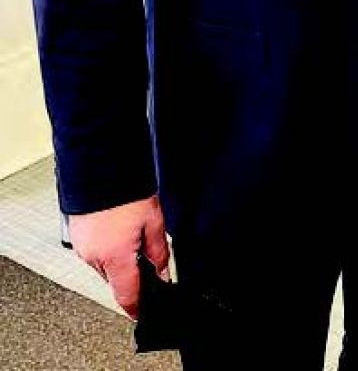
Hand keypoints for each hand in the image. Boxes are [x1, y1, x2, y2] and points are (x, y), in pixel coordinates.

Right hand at [68, 195, 169, 319]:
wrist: (101, 164)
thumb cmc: (127, 189)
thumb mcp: (154, 221)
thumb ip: (159, 252)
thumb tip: (162, 272)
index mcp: (115, 257)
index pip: (127, 296)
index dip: (136, 308)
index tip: (141, 313)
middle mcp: (94, 256)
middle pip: (115, 279)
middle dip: (130, 272)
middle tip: (144, 250)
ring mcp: (82, 246)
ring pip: (103, 264)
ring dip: (117, 257)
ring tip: (130, 229)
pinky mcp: (75, 234)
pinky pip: (93, 250)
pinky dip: (105, 245)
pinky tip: (115, 225)